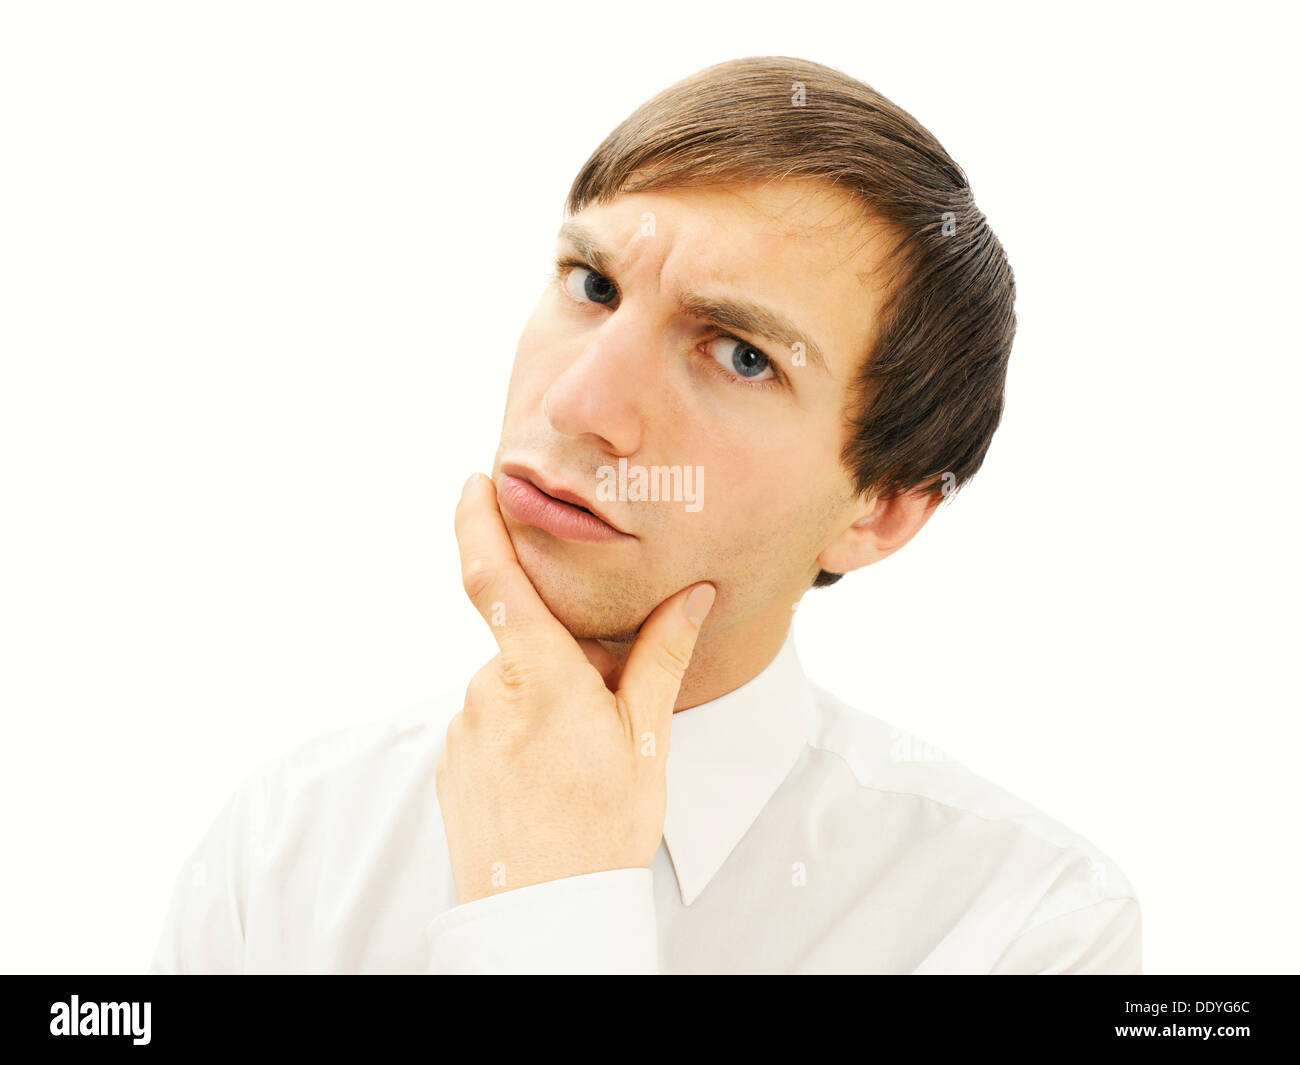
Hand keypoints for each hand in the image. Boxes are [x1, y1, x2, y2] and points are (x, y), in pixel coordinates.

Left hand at [435, 472, 715, 904]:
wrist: (543, 917)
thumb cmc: (602, 830)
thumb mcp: (646, 741)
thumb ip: (660, 658)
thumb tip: (690, 596)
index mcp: (538, 678)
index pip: (494, 580)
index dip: (477, 524)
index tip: (473, 483)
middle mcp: (487, 694)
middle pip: (524, 646)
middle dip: (561, 662)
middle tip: (604, 716)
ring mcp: (463, 732)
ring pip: (509, 689)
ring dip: (542, 705)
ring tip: (577, 767)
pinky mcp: (451, 765)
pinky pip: (488, 726)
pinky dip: (519, 736)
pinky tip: (546, 782)